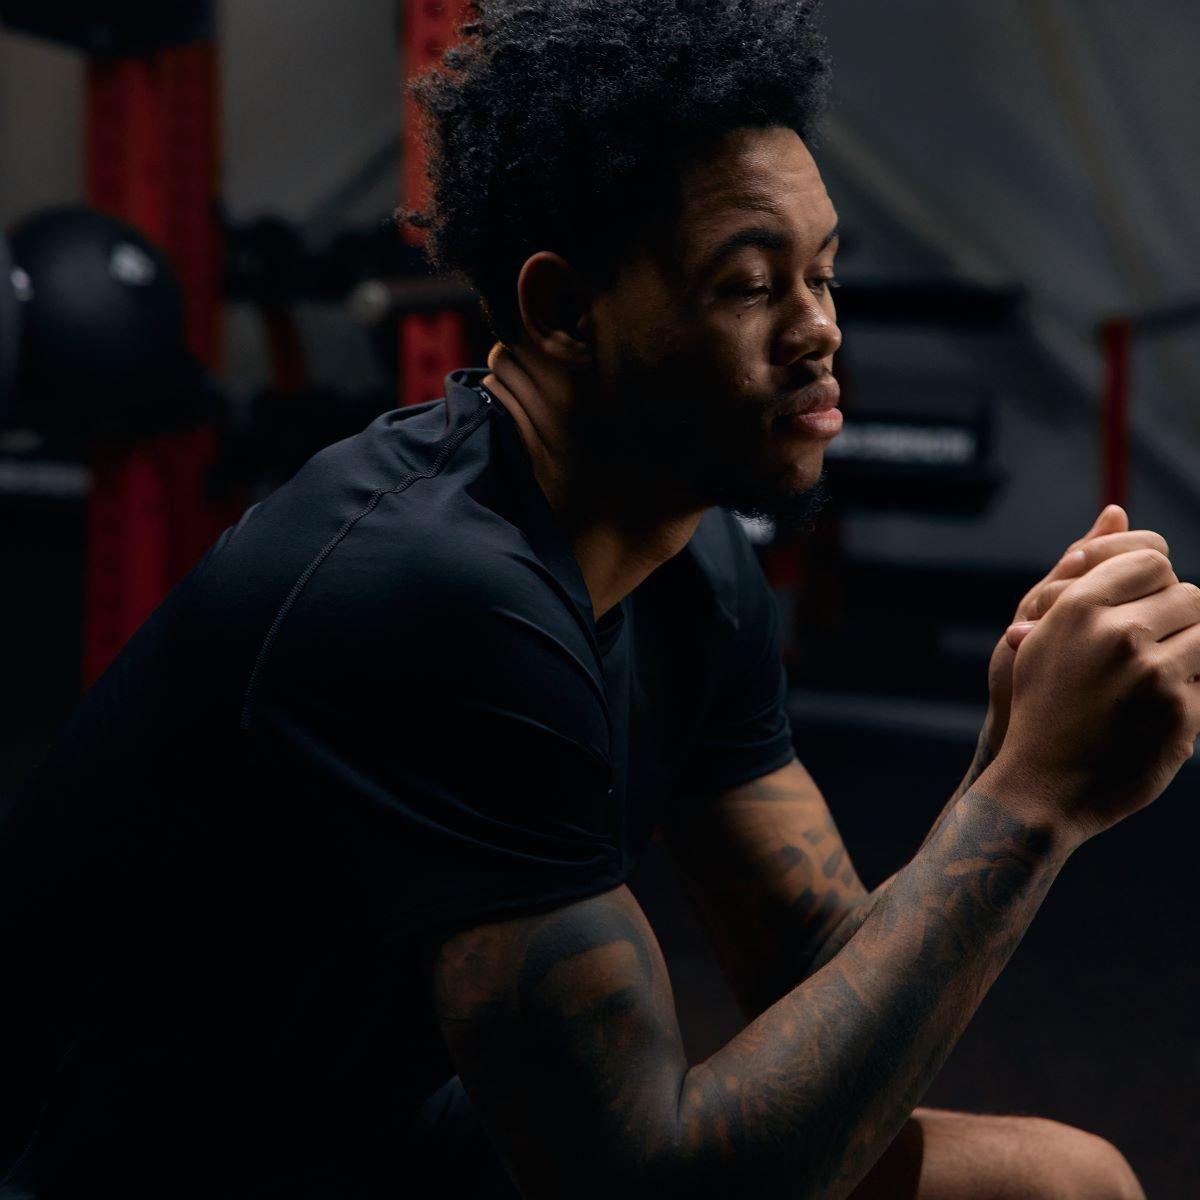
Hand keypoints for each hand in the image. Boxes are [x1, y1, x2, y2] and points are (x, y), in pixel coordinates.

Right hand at [987, 547, 1199, 839]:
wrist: (1040, 785)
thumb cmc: (1041, 702)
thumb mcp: (1044, 631)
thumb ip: (1082, 569)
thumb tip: (1117, 507)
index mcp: (1078, 606)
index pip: (1151, 560)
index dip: (1154, 585)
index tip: (1140, 611)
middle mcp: (1116, 634)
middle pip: (1188, 596)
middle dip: (1177, 621)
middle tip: (1152, 651)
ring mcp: (1152, 675)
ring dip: (1192, 654)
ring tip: (1158, 678)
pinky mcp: (1181, 714)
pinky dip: (1193, 692)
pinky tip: (1161, 711)